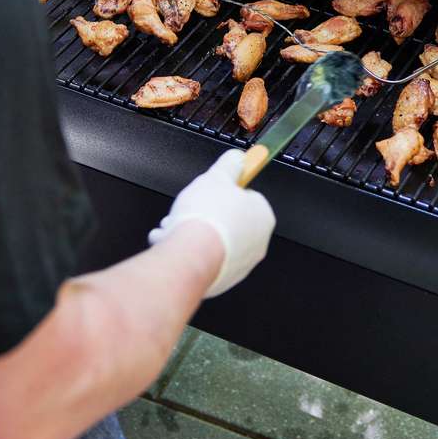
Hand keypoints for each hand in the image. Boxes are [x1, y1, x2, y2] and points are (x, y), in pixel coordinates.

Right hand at [148, 149, 274, 296]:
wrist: (191, 255)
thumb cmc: (207, 217)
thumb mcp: (216, 177)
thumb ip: (229, 165)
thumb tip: (237, 158)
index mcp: (262, 216)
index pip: (248, 197)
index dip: (226, 192)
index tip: (214, 190)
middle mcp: (256, 243)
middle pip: (228, 220)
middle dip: (205, 214)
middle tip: (192, 208)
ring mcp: (240, 264)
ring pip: (213, 240)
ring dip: (192, 232)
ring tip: (177, 226)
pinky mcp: (221, 280)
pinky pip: (203, 259)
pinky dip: (189, 251)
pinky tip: (174, 243)